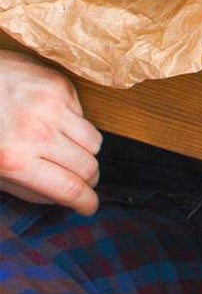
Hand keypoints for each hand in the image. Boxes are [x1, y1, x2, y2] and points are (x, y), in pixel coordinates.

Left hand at [0, 52, 100, 213]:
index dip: (85, 202)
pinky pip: (84, 115)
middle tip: (83, 182)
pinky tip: (56, 123)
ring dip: (87, 153)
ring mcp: (53, 107)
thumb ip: (26, 188)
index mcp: (16, 161)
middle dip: (89, 180)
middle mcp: (38, 134)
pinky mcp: (61, 87)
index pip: (68, 188)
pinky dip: (75, 125)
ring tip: (72, 153)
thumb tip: (59, 197)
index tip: (89, 207)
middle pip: (89, 166)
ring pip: (94, 141)